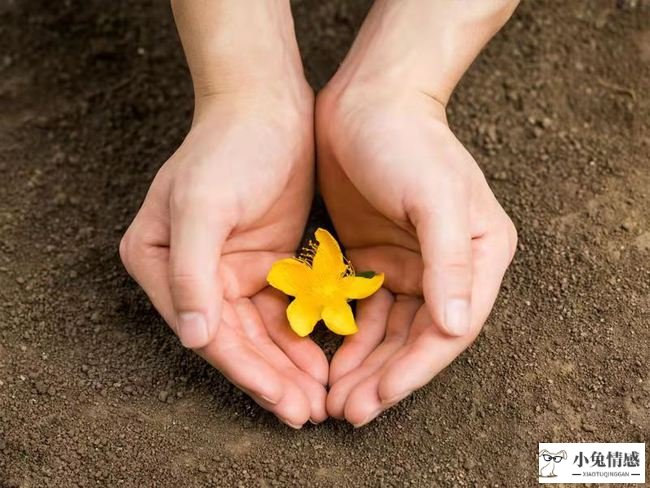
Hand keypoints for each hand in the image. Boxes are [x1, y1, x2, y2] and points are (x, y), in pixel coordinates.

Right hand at [120, 90, 328, 427]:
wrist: (268, 106)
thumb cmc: (230, 148)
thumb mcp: (203, 203)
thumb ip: (191, 272)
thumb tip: (193, 338)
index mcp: (159, 262)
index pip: (208, 332)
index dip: (248, 372)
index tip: (286, 403)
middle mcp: (188, 273)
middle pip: (234, 340)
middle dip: (272, 379)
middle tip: (307, 412)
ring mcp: (226, 270)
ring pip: (259, 333)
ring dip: (287, 366)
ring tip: (318, 398)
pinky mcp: (262, 263)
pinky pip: (280, 311)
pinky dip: (298, 338)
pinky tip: (321, 360)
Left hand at [316, 85, 516, 425]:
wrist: (368, 100)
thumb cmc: (408, 143)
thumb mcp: (436, 197)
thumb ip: (450, 263)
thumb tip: (456, 328)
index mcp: (479, 257)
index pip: (450, 329)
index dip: (415, 369)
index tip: (377, 399)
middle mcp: (449, 269)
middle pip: (417, 339)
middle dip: (383, 378)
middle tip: (346, 412)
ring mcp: (409, 265)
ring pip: (387, 332)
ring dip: (362, 366)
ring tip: (334, 398)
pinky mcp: (374, 258)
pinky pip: (362, 311)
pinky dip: (347, 337)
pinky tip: (327, 359)